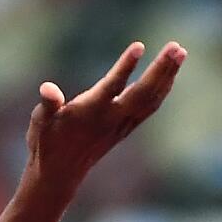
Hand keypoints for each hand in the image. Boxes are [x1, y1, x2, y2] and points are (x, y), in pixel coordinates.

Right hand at [25, 41, 185, 191]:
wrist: (59, 175)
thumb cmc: (47, 143)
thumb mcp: (40, 123)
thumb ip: (47, 105)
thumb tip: (47, 89)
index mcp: (90, 113)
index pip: (111, 87)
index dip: (125, 67)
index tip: (139, 47)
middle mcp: (111, 119)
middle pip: (142, 93)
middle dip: (160, 69)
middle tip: (176, 46)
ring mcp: (121, 125)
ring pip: (151, 99)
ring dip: (168, 76)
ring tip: (180, 52)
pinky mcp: (125, 128)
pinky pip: (150, 107)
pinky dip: (163, 89)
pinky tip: (171, 74)